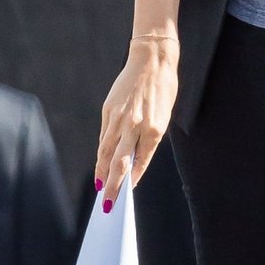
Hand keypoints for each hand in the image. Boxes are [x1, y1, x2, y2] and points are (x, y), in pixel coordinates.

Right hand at [95, 35, 178, 199]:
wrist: (152, 59)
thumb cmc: (163, 88)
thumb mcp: (164, 115)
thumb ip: (149, 138)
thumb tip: (134, 159)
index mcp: (154, 129)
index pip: (140, 163)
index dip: (132, 181)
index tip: (126, 196)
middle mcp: (135, 126)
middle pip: (119, 163)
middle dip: (112, 186)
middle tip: (107, 205)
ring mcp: (119, 118)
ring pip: (106, 152)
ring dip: (102, 172)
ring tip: (99, 187)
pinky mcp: (109, 110)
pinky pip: (104, 136)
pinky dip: (102, 152)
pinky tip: (100, 163)